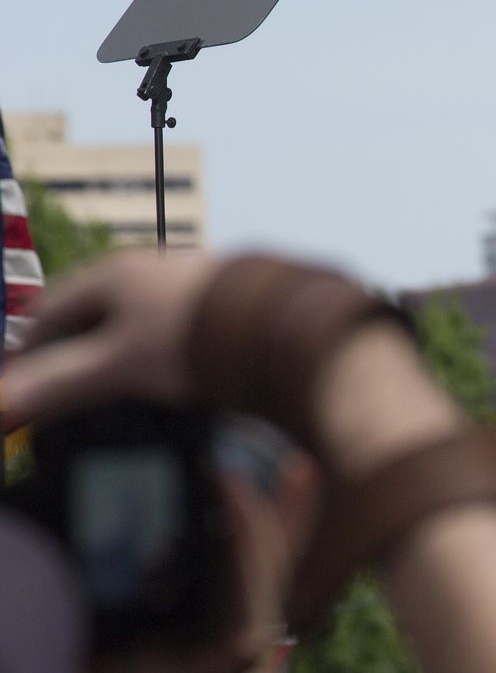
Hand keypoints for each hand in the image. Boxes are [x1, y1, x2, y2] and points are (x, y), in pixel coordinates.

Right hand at [5, 252, 217, 428]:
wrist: (290, 330)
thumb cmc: (197, 339)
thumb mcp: (118, 366)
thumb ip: (59, 384)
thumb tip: (1, 404)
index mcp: (116, 274)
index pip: (52, 307)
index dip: (30, 346)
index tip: (22, 376)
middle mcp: (155, 268)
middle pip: (99, 311)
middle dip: (79, 347)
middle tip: (67, 384)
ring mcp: (195, 283)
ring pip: (143, 319)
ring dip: (125, 350)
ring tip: (118, 387)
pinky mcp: (230, 304)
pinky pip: (183, 329)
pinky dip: (167, 353)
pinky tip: (177, 376)